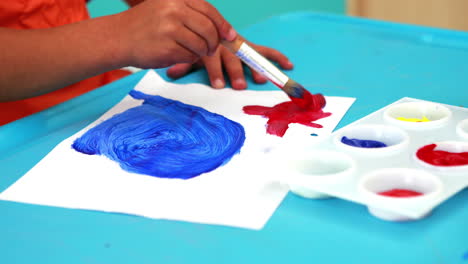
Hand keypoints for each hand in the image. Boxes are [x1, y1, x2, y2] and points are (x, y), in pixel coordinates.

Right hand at [119, 0, 235, 68]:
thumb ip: (193, 14)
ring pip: (201, 45)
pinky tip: (177, 54)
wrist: (119, 37)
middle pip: (209, 29)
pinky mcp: (167, 48)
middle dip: (214, 43)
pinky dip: (188, 59)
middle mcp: (173, 9)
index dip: (223, 25)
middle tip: (211, 49)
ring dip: (200, 52)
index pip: (209, 11)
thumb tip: (225, 31)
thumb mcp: (168, 8)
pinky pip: (190, 57)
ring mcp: (170, 29)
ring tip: (191, 51)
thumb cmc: (147, 25)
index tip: (230, 36)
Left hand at [166, 43, 293, 88]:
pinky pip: (266, 50)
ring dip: (255, 68)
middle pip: (232, 58)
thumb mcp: (190, 53)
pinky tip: (288, 65)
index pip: (213, 59)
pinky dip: (277, 57)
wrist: (207, 23)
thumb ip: (183, 63)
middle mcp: (227, 44)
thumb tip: (170, 73)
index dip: (215, 72)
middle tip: (239, 86)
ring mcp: (241, 44)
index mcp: (211, 46)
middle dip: (236, 72)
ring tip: (259, 80)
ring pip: (249, 55)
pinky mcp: (251, 45)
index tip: (218, 86)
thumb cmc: (199, 44)